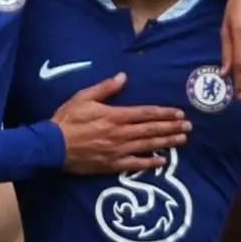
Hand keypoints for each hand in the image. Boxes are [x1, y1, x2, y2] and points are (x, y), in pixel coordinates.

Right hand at [53, 73, 190, 174]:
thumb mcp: (83, 97)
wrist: (52, 146)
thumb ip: (105, 88)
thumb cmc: (66, 120)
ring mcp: (117, 151)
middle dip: (171, 127)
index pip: (145, 113)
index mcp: (114, 116)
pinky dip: (150, 163)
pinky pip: (135, 164)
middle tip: (188, 126)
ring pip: (147, 146)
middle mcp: (120, 133)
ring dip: (166, 142)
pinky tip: (163, 161)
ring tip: (182, 139)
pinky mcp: (112, 165)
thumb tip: (123, 76)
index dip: (163, 112)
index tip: (178, 112)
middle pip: (151, 129)